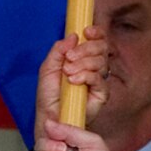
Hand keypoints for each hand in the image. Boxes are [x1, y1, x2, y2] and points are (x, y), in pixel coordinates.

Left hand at [34, 29, 108, 150]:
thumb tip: (74, 35)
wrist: (49, 118)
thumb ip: (58, 50)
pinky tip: (74, 81)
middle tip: (69, 59)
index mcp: (83, 58)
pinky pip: (99, 78)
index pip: (98, 39)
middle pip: (102, 47)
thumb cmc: (48, 96)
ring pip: (101, 61)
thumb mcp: (48, 68)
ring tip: (67, 74)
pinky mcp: (101, 94)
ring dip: (82, 64)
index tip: (86, 31)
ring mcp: (99, 81)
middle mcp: (93, 67)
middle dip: (85, 49)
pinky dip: (85, 76)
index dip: (96, 32)